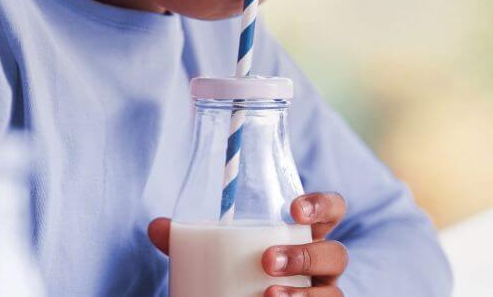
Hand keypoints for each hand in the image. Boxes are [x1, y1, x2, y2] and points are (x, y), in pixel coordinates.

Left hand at [147, 192, 348, 296]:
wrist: (238, 296)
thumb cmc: (236, 267)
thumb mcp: (214, 250)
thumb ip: (188, 239)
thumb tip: (157, 228)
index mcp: (302, 233)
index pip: (331, 210)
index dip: (322, 205)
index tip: (293, 209)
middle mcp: (320, 263)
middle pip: (336, 254)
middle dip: (305, 255)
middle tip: (267, 261)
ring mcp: (322, 292)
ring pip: (332, 293)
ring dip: (304, 295)